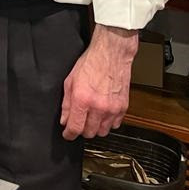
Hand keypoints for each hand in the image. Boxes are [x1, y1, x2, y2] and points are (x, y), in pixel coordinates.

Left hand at [60, 24, 138, 139]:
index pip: (75, 128)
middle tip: (79, 121)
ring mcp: (112, 108)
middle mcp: (98, 107)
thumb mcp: (70, 81)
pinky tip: (103, 113)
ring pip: (103, 132)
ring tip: (91, 117)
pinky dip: (108, 123)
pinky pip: (115, 125)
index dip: (69, 134)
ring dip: (95, 127)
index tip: (68, 134)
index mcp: (82, 99)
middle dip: (82, 130)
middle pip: (89, 133)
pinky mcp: (123, 107)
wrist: (112, 54)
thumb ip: (67, 104)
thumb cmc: (91, 63)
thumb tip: (65, 120)